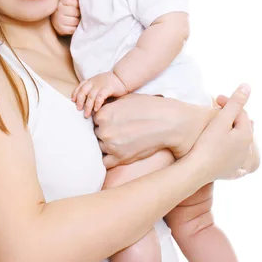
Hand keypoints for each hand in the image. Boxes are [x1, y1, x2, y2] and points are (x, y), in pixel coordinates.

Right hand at [51, 0, 79, 35]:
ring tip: (74, 19)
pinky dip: (74, 28)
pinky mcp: (60, 30)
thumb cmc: (67, 8)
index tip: (77, 6)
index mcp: (61, 1)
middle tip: (76, 14)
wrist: (57, 19)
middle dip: (78, 13)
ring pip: (75, 21)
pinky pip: (73, 29)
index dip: (78, 5)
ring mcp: (58, 20)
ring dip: (77, 21)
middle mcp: (58, 10)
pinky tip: (72, 25)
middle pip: (75, 12)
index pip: (75, 2)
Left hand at [72, 71, 127, 117]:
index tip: (73, 101)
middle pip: (83, 91)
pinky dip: (97, 103)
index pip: (80, 86)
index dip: (75, 93)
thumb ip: (93, 91)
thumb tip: (86, 104)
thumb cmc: (111, 84)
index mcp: (91, 81)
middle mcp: (94, 82)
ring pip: (91, 96)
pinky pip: (100, 96)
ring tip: (87, 114)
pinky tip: (96, 109)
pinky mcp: (108, 88)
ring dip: (88, 106)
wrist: (123, 77)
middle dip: (80, 101)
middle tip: (78, 110)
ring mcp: (101, 84)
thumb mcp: (99, 84)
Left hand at [93, 94, 212, 168]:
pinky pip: (104, 162)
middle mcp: (103, 129)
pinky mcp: (119, 158)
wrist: (168, 122)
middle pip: (95, 134)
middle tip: (119, 132)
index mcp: (103, 113)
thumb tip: (97, 109)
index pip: (93, 120)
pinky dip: (110, 159)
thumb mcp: (125, 99)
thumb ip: (109, 105)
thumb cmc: (149, 108)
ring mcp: (110, 145)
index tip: (113, 122)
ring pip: (99, 147)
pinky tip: (119, 153)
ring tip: (122, 141)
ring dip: (107, 146)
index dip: (103, 122)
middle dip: (105, 133)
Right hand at [185, 84, 253, 182]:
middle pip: (243, 127)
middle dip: (234, 117)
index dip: (229, 103)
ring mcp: (239, 163)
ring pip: (242, 144)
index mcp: (246, 135)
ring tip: (228, 130)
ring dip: (236, 135)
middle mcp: (247, 149)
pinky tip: (234, 158)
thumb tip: (247, 86)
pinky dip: (237, 157)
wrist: (196, 169)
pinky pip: (238, 163)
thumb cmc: (207, 143)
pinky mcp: (231, 172)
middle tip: (219, 111)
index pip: (241, 112)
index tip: (215, 99)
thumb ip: (235, 103)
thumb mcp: (221, 120)